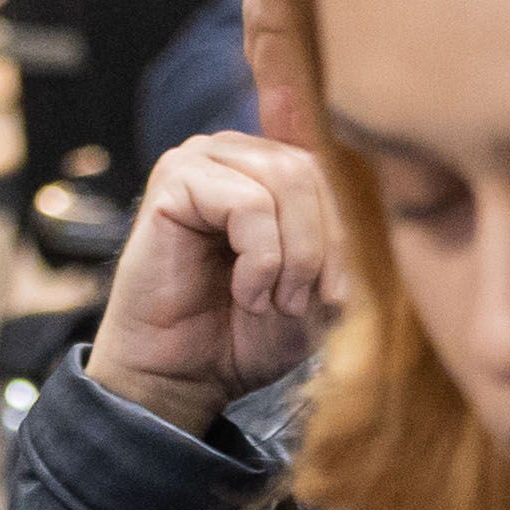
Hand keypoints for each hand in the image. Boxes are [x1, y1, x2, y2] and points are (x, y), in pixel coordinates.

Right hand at [77, 131, 346, 437]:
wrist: (188, 375)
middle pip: (307, 170)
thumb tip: (320, 133)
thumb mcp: (318, 281)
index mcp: (262, 167)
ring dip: (292, 256)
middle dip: (315, 249)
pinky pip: (248, 203)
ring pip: (285, 179)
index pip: (324, 172)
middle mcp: (229, 153)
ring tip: (270, 301)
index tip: (330, 297)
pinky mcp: (172, 181)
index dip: (337, 239)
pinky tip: (245, 293)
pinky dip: (261, 260)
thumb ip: (329, 221)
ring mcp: (197, 161)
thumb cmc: (248, 331)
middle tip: (295, 303)